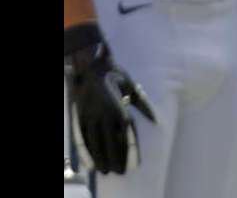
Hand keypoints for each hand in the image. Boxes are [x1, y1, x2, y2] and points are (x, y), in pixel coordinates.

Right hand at [65, 23, 155, 174]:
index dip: (128, 151)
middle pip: (109, 142)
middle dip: (115, 158)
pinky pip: (83, 137)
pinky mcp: (80, 115)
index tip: (132, 164)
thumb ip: (143, 105)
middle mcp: (103, 115)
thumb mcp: (132, 87)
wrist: (91, 65)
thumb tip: (156, 120)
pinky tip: (90, 159)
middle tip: (119, 172)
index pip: (125, 136)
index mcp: (118, 108)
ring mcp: (90, 116)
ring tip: (104, 170)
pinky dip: (86, 150)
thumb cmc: (114, 74)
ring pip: (95, 142)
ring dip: (100, 157)